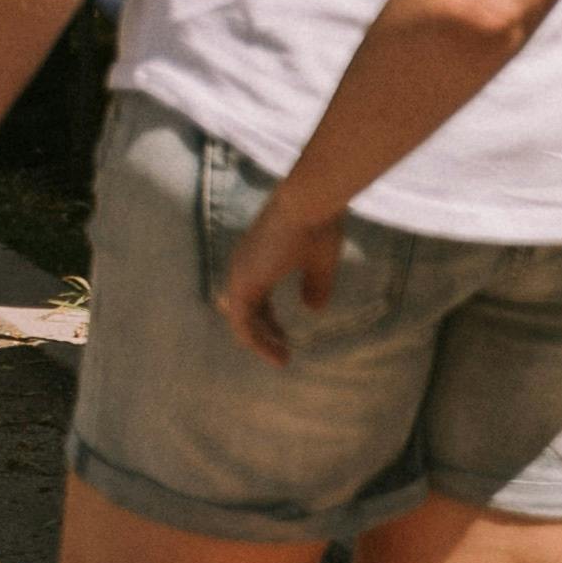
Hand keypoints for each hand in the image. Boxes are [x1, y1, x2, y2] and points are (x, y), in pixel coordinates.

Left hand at [216, 192, 341, 366]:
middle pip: (246, 310)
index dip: (267, 320)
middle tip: (283, 354)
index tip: (284, 338)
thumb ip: (315, 286)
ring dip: (261, 342)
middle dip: (264, 334)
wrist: (308, 203)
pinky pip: (242, 322)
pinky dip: (256, 341)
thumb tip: (313, 309)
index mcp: (258, 258)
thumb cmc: (317, 225)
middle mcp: (244, 265)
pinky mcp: (244, 281)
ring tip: (282, 359)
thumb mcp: (320, 262)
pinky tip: (277, 353)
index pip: (254, 297)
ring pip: (242, 319)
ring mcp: (241, 273)